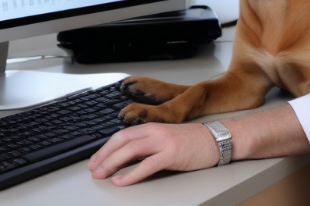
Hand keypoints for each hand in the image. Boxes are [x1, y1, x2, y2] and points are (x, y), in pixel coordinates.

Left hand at [88, 122, 218, 185]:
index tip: (96, 160)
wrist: (216, 139)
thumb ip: (147, 146)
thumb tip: (125, 159)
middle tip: (93, 169)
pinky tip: (122, 181)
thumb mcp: (165, 139)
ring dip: (113, 163)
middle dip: (104, 155)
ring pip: (130, 150)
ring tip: (103, 175)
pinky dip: (131, 174)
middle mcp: (155, 131)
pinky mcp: (172, 154)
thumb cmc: (192, 142)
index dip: (105, 148)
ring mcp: (163, 142)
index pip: (121, 135)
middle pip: (122, 141)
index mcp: (151, 127)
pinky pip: (147, 165)